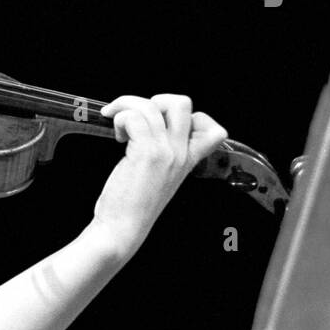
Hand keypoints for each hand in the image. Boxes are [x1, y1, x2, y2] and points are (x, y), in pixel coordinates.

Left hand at [89, 94, 227, 257]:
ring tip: (117, 125)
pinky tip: (116, 134)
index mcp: (188, 160)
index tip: (162, 124)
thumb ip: (162, 154)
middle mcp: (181, 154)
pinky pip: (134, 117)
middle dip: (153, 100)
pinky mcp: (146, 153)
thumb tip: (145, 124)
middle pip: (182, 102)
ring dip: (127, 107)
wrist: (122, 229)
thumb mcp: (157, 176)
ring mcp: (166, 152)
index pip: (213, 129)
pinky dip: (120, 118)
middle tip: (135, 118)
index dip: (189, 114)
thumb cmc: (132, 204)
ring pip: (152, 105)